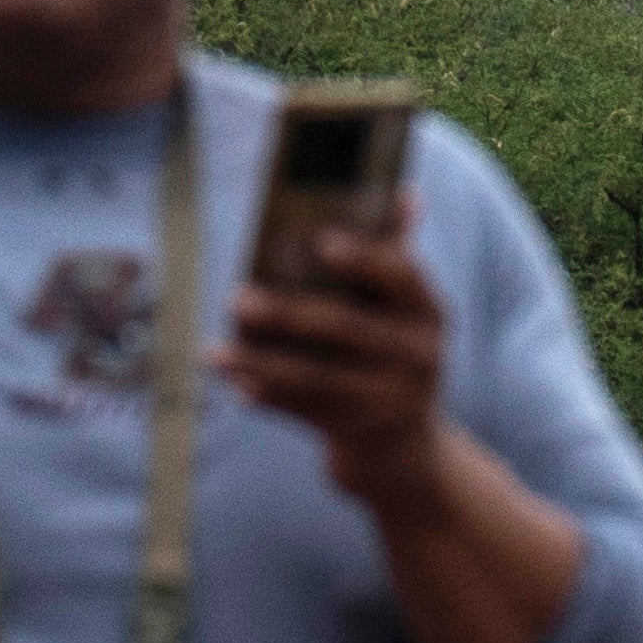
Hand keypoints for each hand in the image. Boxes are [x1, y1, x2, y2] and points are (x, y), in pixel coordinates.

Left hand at [218, 216, 452, 504]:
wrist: (405, 451)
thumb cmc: (395, 357)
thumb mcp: (407, 315)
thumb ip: (397, 256)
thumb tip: (404, 191)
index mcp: (428, 313)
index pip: (401, 276)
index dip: (363, 258)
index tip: (320, 242)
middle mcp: (417, 356)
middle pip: (346, 328)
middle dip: (287, 313)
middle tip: (237, 297)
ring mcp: (388, 399)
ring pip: (315, 377)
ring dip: (259, 362)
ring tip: (214, 351)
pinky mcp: (358, 432)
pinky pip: (305, 411)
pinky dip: (268, 397)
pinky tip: (233, 383)